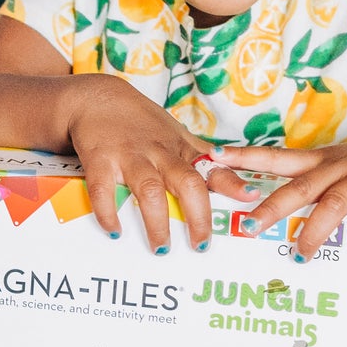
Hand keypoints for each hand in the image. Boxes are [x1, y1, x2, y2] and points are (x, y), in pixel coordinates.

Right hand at [67, 77, 256, 251]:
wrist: (96, 97)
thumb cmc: (139, 122)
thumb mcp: (174, 134)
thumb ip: (198, 156)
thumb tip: (232, 178)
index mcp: (180, 149)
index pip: (213, 166)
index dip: (233, 182)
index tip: (251, 197)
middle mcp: (159, 152)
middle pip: (187, 183)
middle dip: (198, 216)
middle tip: (200, 245)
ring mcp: (130, 156)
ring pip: (150, 191)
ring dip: (157, 223)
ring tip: (161, 248)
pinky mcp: (100, 159)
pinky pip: (104, 191)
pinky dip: (109, 214)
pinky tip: (114, 231)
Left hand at [211, 123, 346, 256]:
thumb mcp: (336, 167)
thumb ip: (309, 185)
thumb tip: (267, 213)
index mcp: (320, 162)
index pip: (276, 158)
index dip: (245, 157)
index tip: (213, 157)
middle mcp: (339, 167)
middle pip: (300, 188)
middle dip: (272, 207)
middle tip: (248, 227)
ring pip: (336, 203)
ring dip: (316, 230)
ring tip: (301, 254)